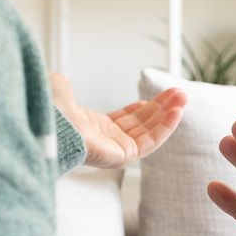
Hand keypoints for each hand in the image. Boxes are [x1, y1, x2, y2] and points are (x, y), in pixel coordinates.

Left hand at [51, 73, 185, 169]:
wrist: (52, 124)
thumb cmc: (51, 112)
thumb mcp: (60, 92)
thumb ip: (66, 86)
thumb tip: (60, 79)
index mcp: (92, 128)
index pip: (122, 121)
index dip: (140, 109)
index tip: (151, 99)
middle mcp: (105, 141)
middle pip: (141, 125)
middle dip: (160, 107)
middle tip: (178, 93)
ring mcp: (116, 150)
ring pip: (149, 132)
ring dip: (168, 114)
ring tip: (183, 98)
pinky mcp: (125, 156)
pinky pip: (151, 142)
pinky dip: (166, 127)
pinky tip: (177, 112)